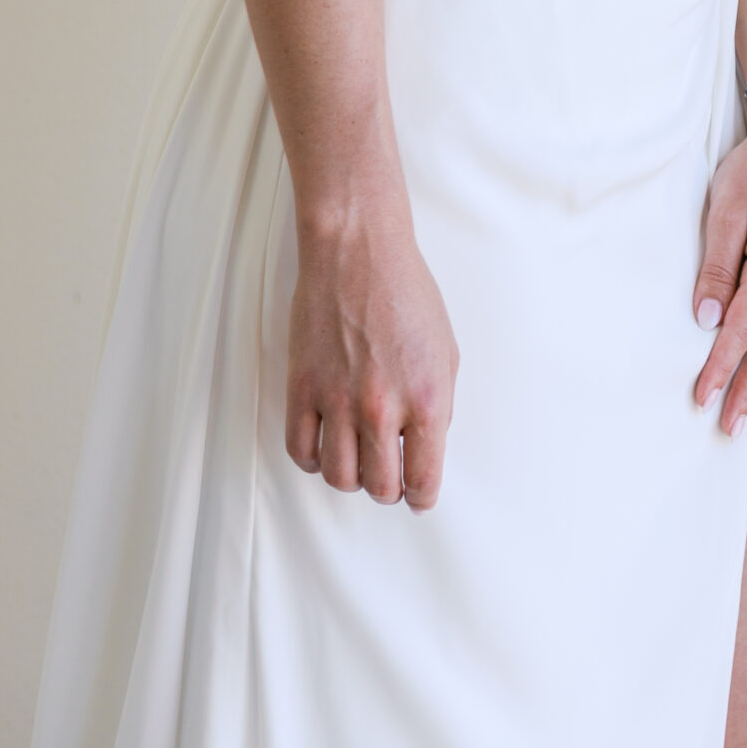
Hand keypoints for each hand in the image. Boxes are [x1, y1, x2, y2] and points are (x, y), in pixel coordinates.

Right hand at [286, 192, 459, 510]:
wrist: (358, 251)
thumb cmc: (406, 292)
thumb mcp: (445, 350)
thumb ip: (438, 405)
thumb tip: (426, 447)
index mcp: (426, 397)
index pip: (424, 481)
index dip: (422, 497)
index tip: (418, 495)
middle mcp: (381, 406)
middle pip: (380, 487)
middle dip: (389, 488)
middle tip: (390, 474)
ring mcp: (337, 399)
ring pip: (339, 477)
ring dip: (352, 476)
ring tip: (359, 456)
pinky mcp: (302, 387)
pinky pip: (300, 450)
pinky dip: (313, 459)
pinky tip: (326, 444)